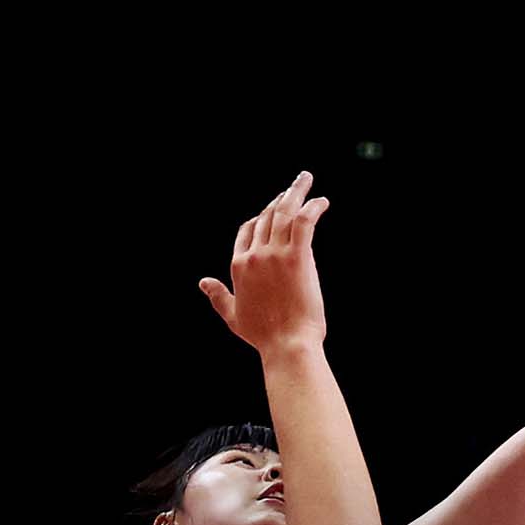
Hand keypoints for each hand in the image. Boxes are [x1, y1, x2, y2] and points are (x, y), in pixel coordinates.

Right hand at [199, 172, 331, 357]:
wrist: (287, 345)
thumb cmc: (263, 335)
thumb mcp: (232, 315)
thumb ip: (217, 295)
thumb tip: (202, 282)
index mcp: (239, 265)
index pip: (247, 229)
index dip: (261, 215)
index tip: (274, 207)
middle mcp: (254, 255)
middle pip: (267, 216)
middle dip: (280, 197)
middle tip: (294, 186)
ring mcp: (275, 255)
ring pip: (284, 212)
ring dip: (296, 192)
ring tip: (305, 179)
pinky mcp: (298, 258)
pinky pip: (304, 222)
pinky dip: (313, 207)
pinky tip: (322, 201)